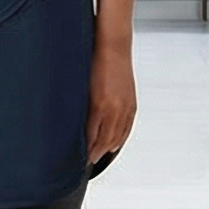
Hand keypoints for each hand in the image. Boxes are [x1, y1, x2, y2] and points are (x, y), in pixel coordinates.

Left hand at [86, 40, 135, 165]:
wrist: (113, 47)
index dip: (86, 151)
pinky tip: (115, 144)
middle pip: (105, 141)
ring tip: (99, 156)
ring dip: (108, 148)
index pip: (91, 137)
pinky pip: (127, 128)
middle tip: (87, 162)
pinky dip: (120, 138)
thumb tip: (76, 127)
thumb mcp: (81, 87)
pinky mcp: (132, 103)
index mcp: (99, 106)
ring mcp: (125, 107)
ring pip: (117, 137)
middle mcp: (115, 109)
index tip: (79, 159)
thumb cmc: (93, 61)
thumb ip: (81, 109)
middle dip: (96, 153)